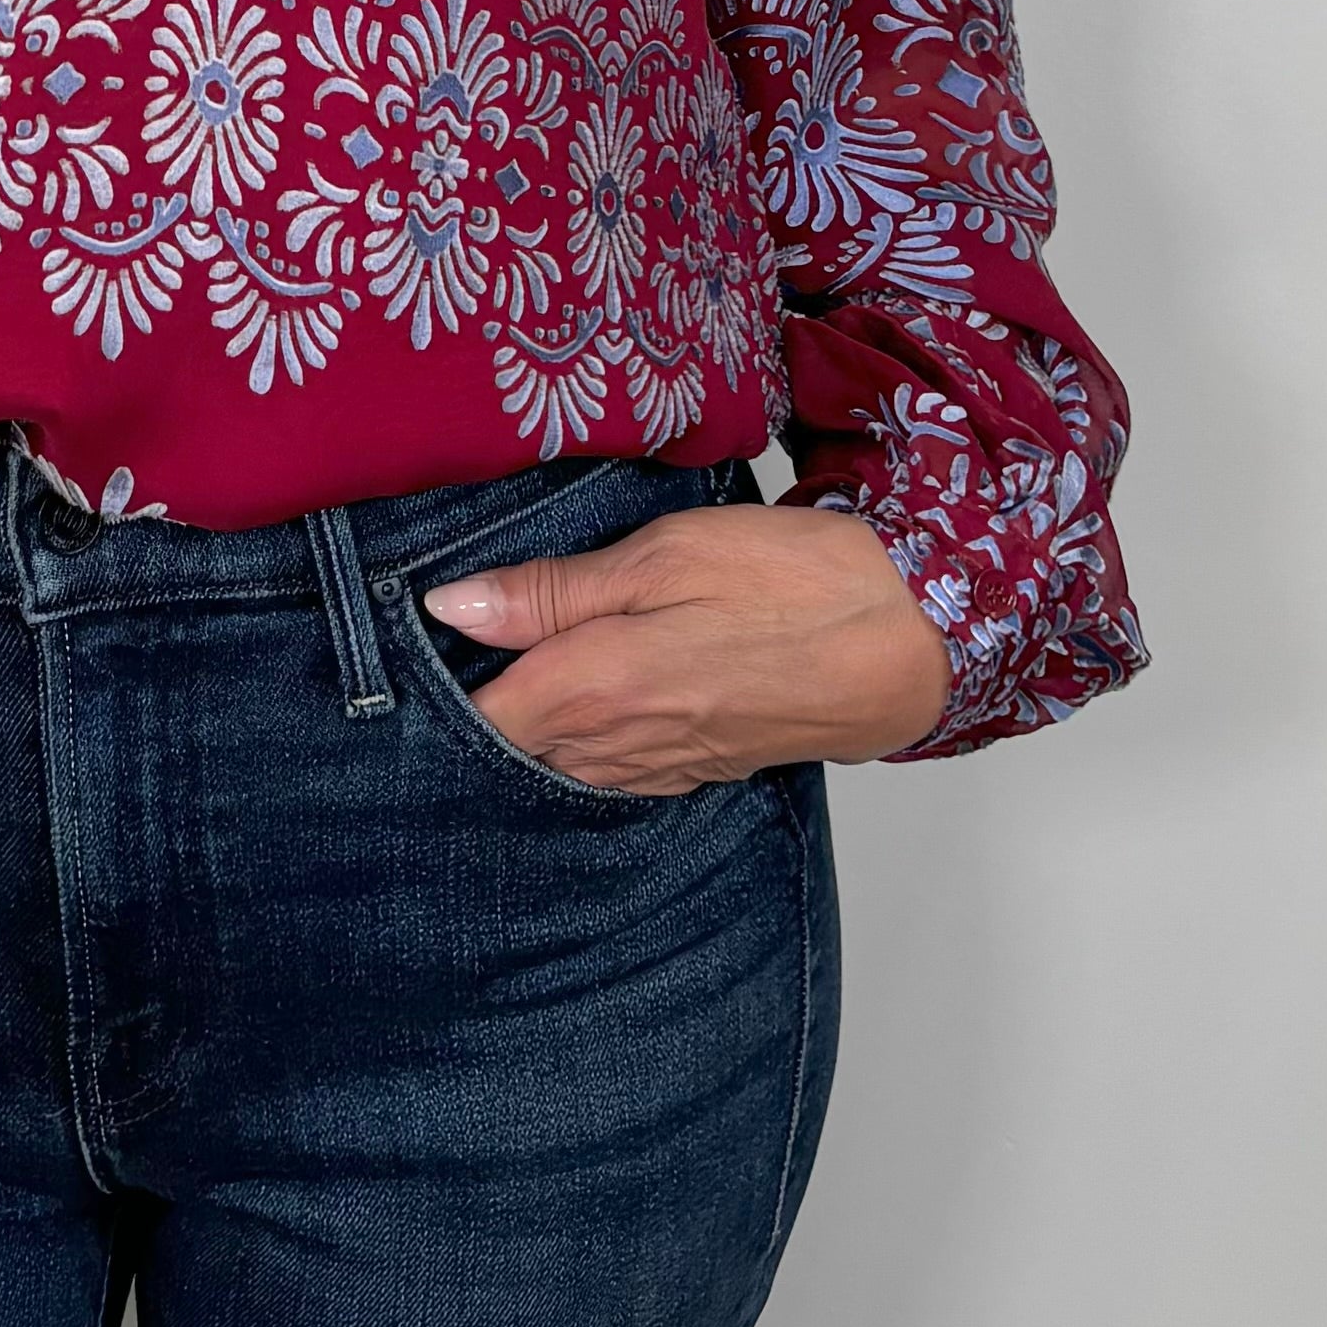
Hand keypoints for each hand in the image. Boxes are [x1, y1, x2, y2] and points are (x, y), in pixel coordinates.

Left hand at [422, 501, 950, 789]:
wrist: (907, 641)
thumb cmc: (792, 583)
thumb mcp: (662, 556)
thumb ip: (551, 590)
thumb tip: (450, 607)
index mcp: (595, 689)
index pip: (478, 714)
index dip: (439, 681)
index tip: (418, 641)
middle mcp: (617, 747)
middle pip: (510, 744)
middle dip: (477, 702)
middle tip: (456, 641)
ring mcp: (661, 767)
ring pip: (559, 760)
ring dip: (532, 720)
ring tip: (518, 657)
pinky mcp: (697, 769)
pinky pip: (610, 769)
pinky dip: (583, 737)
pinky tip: (588, 691)